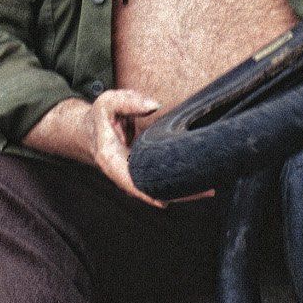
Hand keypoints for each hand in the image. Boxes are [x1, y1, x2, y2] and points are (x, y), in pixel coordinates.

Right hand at [86, 90, 211, 207]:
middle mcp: (123, 174)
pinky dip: (178, 183)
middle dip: (177, 194)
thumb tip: (155, 105)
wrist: (92, 130)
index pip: (129, 182)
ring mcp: (134, 176)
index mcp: (110, 160)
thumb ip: (129, 101)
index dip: (147, 193)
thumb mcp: (108, 103)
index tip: (164, 201)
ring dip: (182, 192)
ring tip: (209, 189)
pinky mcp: (144, 173)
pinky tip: (199, 182)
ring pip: (159, 190)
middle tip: (207, 190)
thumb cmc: (101, 117)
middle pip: (151, 191)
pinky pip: (162, 182)